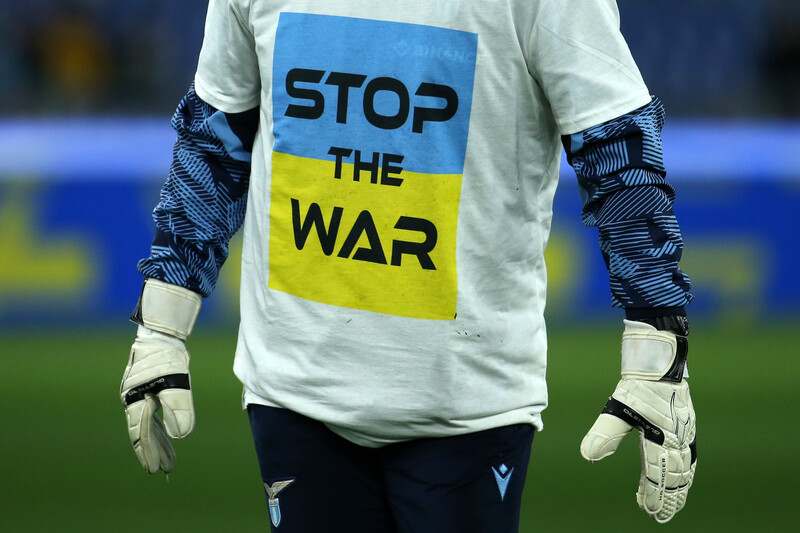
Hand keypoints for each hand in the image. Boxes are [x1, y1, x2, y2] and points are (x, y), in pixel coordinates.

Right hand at [121, 326, 193, 472]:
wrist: (161, 337)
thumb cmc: (167, 358)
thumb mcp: (177, 382)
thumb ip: (178, 407)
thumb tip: (181, 435)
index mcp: (135, 400)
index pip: (141, 433)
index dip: (148, 452)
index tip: (154, 470)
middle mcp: (133, 401)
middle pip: (144, 432)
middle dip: (154, 452)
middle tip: (163, 470)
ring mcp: (139, 397)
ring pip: (148, 426)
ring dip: (159, 443)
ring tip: (168, 461)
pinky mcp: (147, 393)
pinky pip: (152, 416)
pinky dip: (161, 428)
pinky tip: (169, 437)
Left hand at [580, 320, 696, 522]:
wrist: (658, 362)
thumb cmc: (637, 386)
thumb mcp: (616, 409)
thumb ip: (604, 433)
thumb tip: (587, 455)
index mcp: (663, 440)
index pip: (659, 475)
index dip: (655, 495)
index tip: (650, 511)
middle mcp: (678, 439)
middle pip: (676, 476)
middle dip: (670, 496)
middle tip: (663, 515)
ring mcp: (685, 432)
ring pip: (685, 466)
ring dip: (678, 485)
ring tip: (672, 500)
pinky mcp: (685, 424)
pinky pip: (689, 454)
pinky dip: (685, 469)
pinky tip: (679, 471)